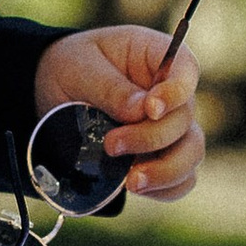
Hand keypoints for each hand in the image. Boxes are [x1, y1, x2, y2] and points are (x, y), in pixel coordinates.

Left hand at [33, 24, 203, 200]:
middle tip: (112, 145)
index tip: (151, 108)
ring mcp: (170, 127)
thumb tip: (141, 112)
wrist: (54, 90)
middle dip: (151, 138)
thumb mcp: (81, 66)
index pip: (186, 70)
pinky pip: (181, 179)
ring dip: (165, 171)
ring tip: (130, 181)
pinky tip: (136, 187)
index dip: (176, 92)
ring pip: (191, 153)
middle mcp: (171, 94)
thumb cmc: (72, 66)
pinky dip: (165, 189)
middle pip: (185, 119)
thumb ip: (112, 88)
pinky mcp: (161, 156)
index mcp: (156, 56)